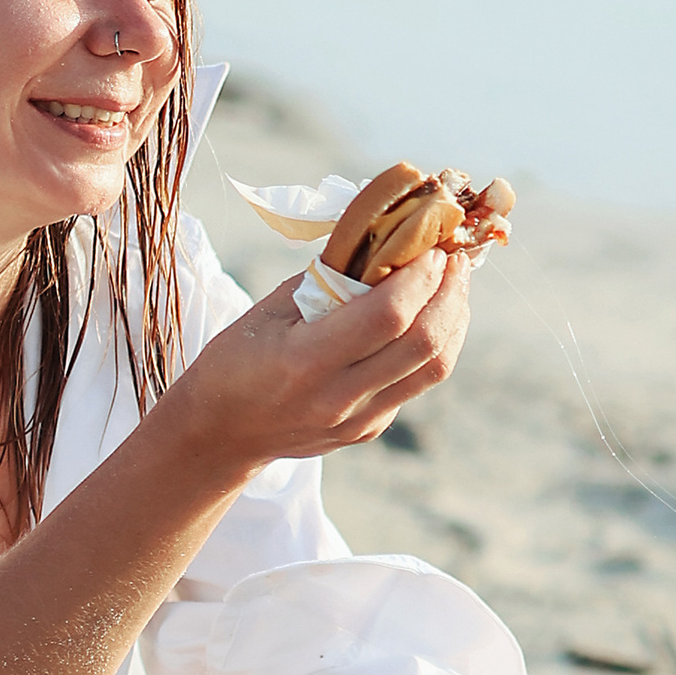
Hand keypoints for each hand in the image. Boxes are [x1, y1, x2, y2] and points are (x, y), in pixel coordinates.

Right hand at [174, 209, 469, 480]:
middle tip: (455, 259)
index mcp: (306, 362)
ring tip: (453, 285)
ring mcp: (359, 421)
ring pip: (433, 369)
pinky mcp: (369, 430)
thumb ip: (325, 282)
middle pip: (424, 344)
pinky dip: (432, 344)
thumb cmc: (235, 362)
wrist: (220, 434)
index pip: (388, 316)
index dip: (421, 277)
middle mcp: (339, 398)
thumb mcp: (267, 312)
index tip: (432, 246)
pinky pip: (416, 384)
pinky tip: (428, 317)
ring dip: (453, 320)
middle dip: (450, 294)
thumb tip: (379, 240)